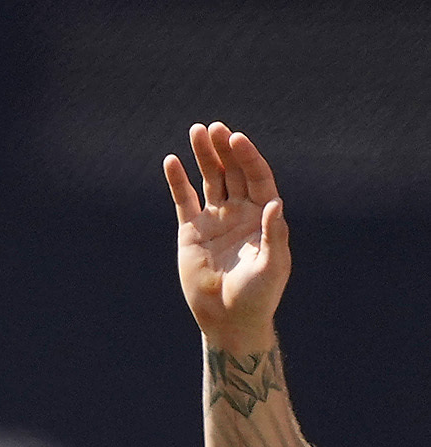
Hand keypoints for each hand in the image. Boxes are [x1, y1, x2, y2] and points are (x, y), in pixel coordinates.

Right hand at [165, 122, 287, 351]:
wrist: (228, 319)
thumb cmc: (258, 295)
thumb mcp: (272, 265)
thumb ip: (273, 233)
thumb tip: (274, 203)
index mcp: (264, 214)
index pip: (256, 176)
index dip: (247, 157)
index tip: (236, 139)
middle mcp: (240, 211)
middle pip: (232, 171)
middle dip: (223, 149)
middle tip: (213, 128)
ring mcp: (215, 219)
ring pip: (209, 179)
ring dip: (203, 156)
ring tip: (196, 131)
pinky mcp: (191, 231)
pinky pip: (184, 200)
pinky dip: (178, 181)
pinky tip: (172, 162)